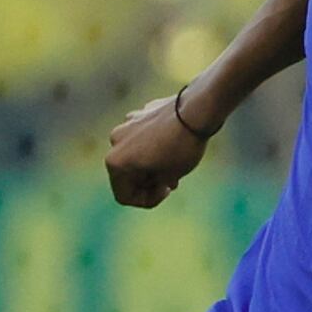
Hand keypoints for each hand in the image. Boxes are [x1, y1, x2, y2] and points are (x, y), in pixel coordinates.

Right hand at [107, 89, 211, 207]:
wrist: (196, 111)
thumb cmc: (181, 148)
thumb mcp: (170, 177)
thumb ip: (156, 183)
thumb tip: (156, 179)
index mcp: (115, 162)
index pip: (124, 196)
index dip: (147, 200)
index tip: (166, 190)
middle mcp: (115, 141)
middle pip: (127, 174)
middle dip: (148, 181)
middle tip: (172, 181)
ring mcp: (126, 124)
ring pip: (136, 154)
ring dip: (151, 164)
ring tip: (176, 165)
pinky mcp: (140, 112)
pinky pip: (144, 137)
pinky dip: (155, 146)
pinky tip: (175, 144)